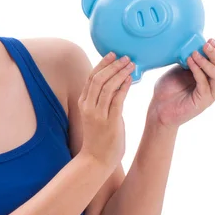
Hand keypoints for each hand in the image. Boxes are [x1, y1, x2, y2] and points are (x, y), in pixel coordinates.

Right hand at [78, 52, 134, 171]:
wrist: (95, 160)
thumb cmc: (98, 138)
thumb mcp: (95, 115)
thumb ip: (102, 100)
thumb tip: (116, 83)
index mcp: (83, 103)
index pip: (91, 77)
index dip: (102, 64)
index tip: (112, 54)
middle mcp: (88, 106)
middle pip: (98, 78)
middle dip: (113, 65)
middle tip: (125, 57)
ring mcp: (98, 114)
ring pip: (107, 86)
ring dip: (120, 73)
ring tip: (131, 65)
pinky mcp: (109, 121)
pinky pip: (117, 99)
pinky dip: (123, 87)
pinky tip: (130, 79)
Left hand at [147, 38, 214, 129]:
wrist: (159, 108)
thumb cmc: (168, 90)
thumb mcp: (179, 69)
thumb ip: (188, 59)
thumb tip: (193, 43)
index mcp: (208, 76)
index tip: (210, 39)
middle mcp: (212, 85)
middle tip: (206, 43)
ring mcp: (209, 93)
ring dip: (207, 62)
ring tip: (196, 52)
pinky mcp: (203, 101)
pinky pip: (204, 83)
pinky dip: (198, 70)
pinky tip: (190, 61)